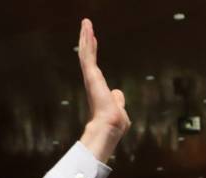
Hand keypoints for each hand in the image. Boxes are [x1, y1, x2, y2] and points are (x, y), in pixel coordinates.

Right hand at [74, 19, 129, 162]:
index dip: (94, 53)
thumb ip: (118, 100)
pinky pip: (89, 54)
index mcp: (98, 89)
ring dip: (86, 37)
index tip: (93, 42)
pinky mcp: (92, 75)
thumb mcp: (119, 109)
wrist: (110, 127)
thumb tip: (118, 93)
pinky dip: (87, 41)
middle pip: (89, 57)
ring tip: (86, 22)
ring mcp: (91, 77)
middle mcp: (93, 81)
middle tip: (86, 26)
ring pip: (87, 53)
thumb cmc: (115, 123)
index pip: (95, 67)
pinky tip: (87, 29)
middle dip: (87, 41)